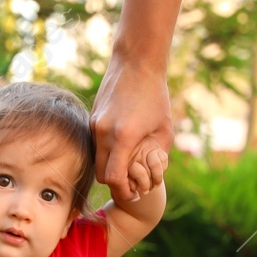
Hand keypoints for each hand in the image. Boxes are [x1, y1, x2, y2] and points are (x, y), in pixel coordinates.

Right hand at [91, 56, 171, 201]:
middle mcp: (104, 133)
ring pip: (96, 160)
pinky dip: (106, 151)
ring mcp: (95, 125)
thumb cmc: (156, 96)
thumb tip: (151, 176)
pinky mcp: (92, 119)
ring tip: (126, 163)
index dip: (123, 191)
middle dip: (115, 182)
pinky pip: (95, 145)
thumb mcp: (165, 130)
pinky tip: (120, 143)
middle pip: (101, 175)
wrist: (136, 62)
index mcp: (123, 137)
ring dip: (109, 166)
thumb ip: (157, 156)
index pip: (113, 179)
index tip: (133, 194)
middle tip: (130, 182)